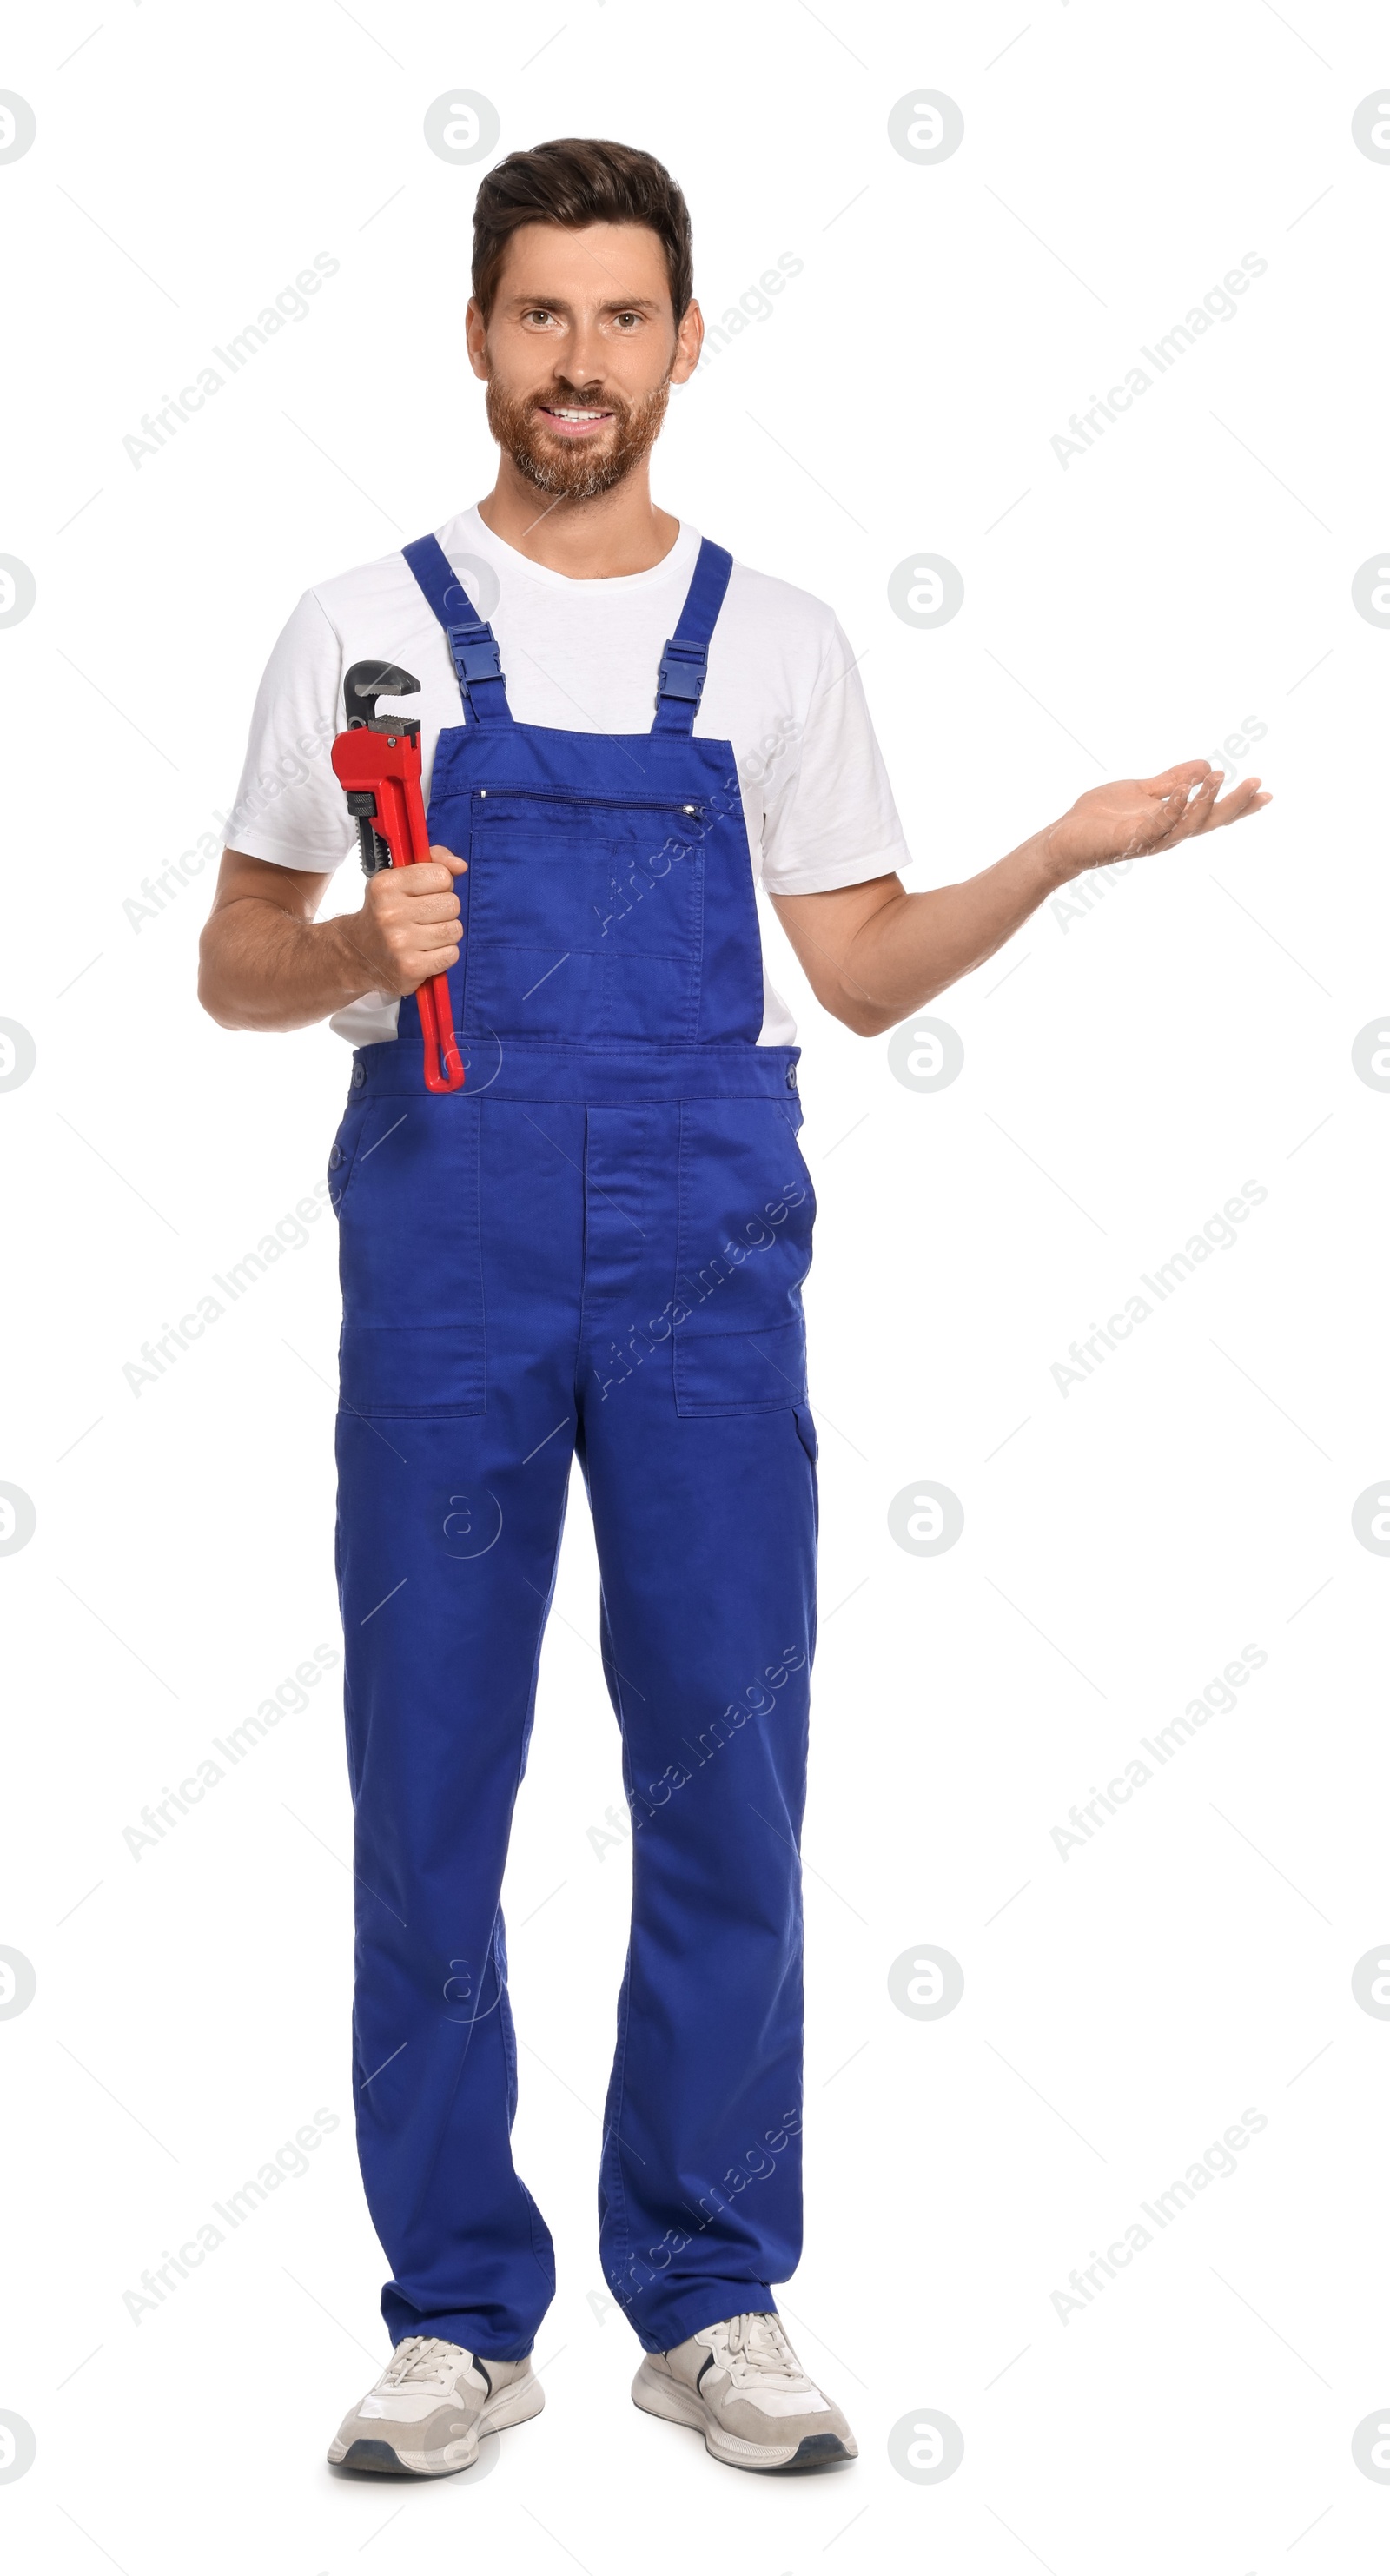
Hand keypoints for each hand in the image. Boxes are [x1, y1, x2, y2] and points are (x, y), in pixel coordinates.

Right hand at [348, 846, 466, 995]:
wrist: (357, 954)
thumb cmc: (384, 912)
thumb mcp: (398, 878)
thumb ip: (432, 861)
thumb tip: (460, 866)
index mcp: (386, 885)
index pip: (442, 876)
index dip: (440, 885)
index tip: (426, 893)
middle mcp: (390, 913)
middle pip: (452, 904)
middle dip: (444, 910)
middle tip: (425, 917)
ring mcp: (400, 943)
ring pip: (454, 930)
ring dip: (446, 933)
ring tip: (425, 935)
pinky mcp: (410, 968)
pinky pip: (451, 954)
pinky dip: (444, 954)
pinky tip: (426, 952)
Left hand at [1044, 762, 1271, 883]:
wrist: (1066, 836)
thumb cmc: (1103, 817)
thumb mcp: (1144, 791)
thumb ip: (1173, 779)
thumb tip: (1207, 765)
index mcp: (1173, 822)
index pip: (1213, 815)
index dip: (1240, 806)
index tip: (1267, 793)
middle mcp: (1167, 835)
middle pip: (1209, 823)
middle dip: (1235, 806)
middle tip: (1257, 784)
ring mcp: (1149, 839)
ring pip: (1187, 825)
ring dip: (1205, 803)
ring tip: (1220, 778)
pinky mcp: (1129, 840)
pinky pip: (1155, 825)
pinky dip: (1170, 809)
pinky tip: (1182, 791)